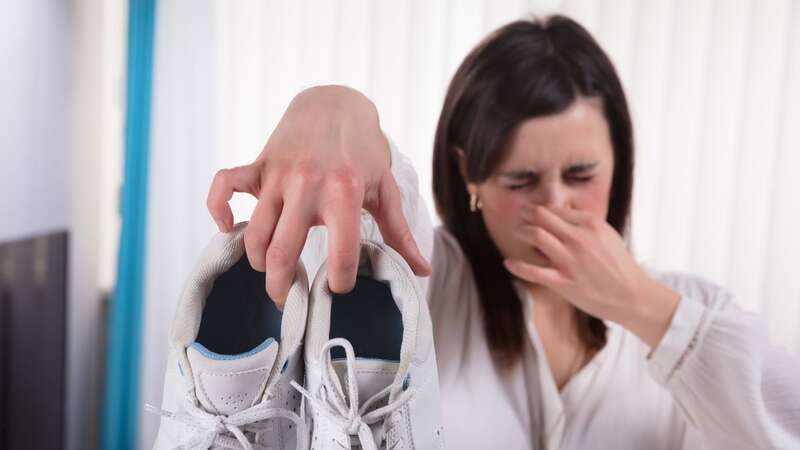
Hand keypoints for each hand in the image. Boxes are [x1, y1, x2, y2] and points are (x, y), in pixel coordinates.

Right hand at [206, 86, 430, 307]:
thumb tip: (422, 271)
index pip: (340, 254)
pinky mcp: (258, 165)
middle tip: (288, 302)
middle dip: (282, 287)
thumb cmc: (363, 151)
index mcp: (344, 194)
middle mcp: (307, 185)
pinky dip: (218, 209)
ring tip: (270, 274)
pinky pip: (224, 187)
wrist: (336, 103)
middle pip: (282, 252)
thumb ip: (399, 232)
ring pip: (254, 233)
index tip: (338, 288)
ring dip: (257, 262)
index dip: (339, 282)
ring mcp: (278, 175)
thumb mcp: (385, 188)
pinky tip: (228, 229)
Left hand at [503, 204, 679, 347]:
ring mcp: (570, 260)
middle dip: (526, 213)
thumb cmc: (618, 265)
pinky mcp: (563, 282)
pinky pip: (533, 271)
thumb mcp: (606, 235)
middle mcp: (579, 238)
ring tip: (518, 233)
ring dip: (521, 231)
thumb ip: (584, 223)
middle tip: (521, 217)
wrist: (631, 296)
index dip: (541, 209)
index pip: (556, 208)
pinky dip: (517, 266)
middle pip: (542, 216)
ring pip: (535, 235)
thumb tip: (562, 209)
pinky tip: (509, 262)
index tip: (533, 212)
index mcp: (591, 224)